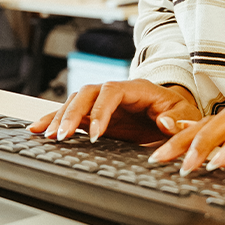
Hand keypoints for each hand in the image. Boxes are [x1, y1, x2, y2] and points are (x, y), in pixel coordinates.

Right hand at [27, 80, 200, 144]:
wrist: (174, 115)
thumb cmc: (179, 113)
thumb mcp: (186, 115)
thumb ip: (178, 119)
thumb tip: (165, 122)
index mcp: (138, 88)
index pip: (113, 91)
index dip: (101, 110)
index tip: (94, 134)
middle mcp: (117, 91)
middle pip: (88, 92)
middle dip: (72, 113)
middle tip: (61, 136)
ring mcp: (104, 102)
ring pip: (76, 101)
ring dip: (59, 116)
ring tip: (45, 135)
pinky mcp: (95, 114)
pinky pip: (72, 113)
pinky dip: (54, 119)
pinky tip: (38, 129)